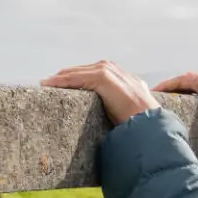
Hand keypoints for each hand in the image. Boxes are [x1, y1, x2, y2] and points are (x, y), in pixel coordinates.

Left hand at [42, 60, 160, 125]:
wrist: (151, 127)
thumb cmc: (142, 126)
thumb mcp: (131, 113)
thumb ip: (122, 109)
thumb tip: (113, 121)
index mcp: (127, 79)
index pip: (96, 73)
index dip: (79, 78)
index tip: (64, 85)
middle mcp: (119, 72)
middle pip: (85, 69)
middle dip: (67, 76)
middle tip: (49, 84)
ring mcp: (112, 73)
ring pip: (79, 72)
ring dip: (61, 77)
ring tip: (46, 83)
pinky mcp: (105, 78)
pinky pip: (76, 78)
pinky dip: (61, 81)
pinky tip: (48, 84)